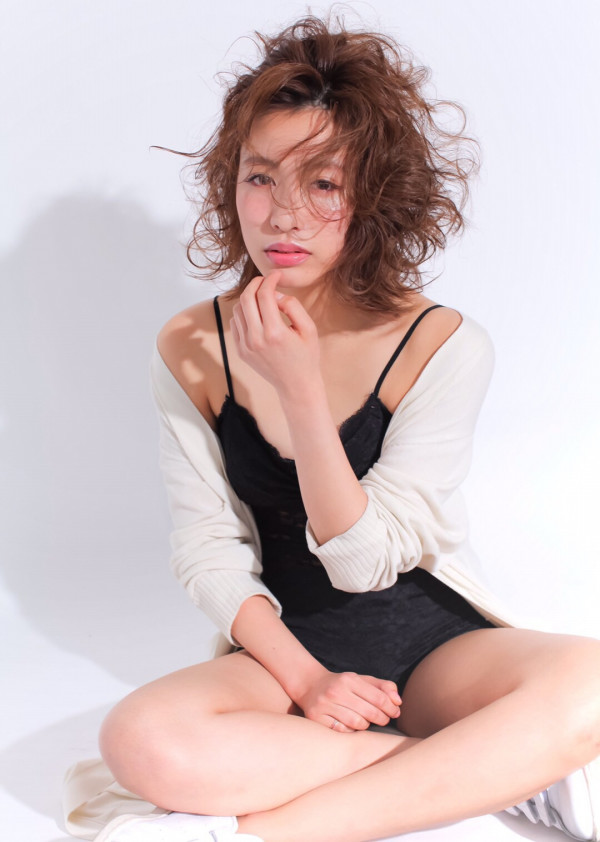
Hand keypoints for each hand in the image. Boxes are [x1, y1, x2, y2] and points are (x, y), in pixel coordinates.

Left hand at [230, 272, 319, 398]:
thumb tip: (276, 294)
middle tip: (265, 280)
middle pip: (246, 299)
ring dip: (248, 298)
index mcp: (275, 332)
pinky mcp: (241, 351)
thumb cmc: (306, 357)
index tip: (276, 275)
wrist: (296, 386)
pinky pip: (235, 324)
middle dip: (255, 284)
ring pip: (237, 310)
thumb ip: (293, 306)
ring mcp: (245, 346)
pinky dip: (243, 313)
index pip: (265, 295)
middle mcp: (256, 339)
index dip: (270, 280)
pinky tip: (256, 314)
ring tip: (262, 298)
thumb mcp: (308, 329)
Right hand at [293, 665, 401, 732]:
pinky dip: (350, 730)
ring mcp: (325, 705)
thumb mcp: (361, 680)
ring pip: (357, 723)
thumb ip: (382, 687)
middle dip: (382, 718)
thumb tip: (398, 701)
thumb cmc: (342, 685)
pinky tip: (350, 724)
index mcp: (349, 679)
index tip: (395, 712)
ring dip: (366, 725)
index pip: (379, 698)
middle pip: (370, 712)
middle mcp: (336, 691)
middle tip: (384, 719)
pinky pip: (343, 731)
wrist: (310, 685)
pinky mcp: (317, 718)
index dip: (391, 708)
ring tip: (365, 720)